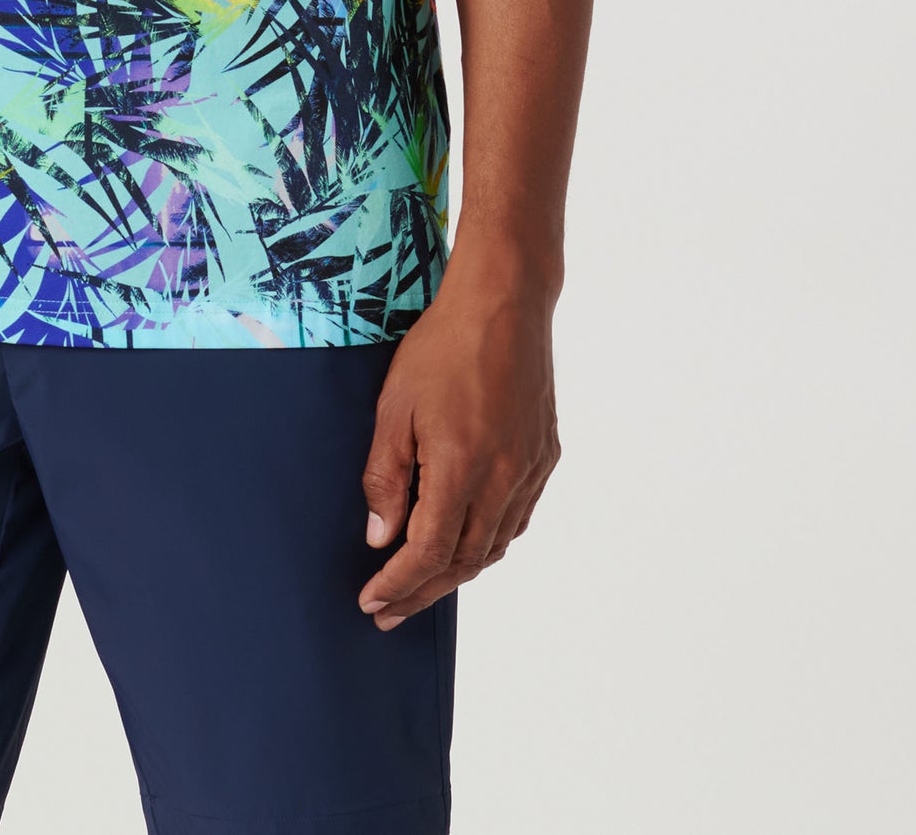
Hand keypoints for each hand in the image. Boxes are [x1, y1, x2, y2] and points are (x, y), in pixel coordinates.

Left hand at [357, 273, 560, 627]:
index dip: (399, 585)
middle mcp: (503, 479)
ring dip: (458, 572)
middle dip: (423, 592)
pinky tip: (467, 542)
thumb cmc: (442, 347)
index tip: (371, 602)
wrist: (504, 303)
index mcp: (462, 469)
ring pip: (495, 545)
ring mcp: (529, 470)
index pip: (429, 553)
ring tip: (422, 585)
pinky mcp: (544, 456)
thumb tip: (380, 538)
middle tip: (389, 612)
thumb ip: (386, 477)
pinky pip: (517, 518)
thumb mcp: (394, 407)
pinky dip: (489, 542)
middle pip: (465, 561)